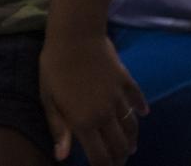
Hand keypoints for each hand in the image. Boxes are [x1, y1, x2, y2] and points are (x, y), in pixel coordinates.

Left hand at [40, 33, 145, 164]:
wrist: (75, 37)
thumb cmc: (54, 66)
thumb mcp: (48, 98)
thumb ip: (58, 127)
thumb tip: (62, 157)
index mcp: (84, 121)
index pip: (100, 155)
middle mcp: (106, 115)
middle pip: (120, 145)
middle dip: (120, 158)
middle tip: (117, 161)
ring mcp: (119, 99)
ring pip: (132, 128)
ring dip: (131, 140)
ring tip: (129, 146)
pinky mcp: (127, 83)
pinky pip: (138, 100)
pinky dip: (141, 109)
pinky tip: (143, 113)